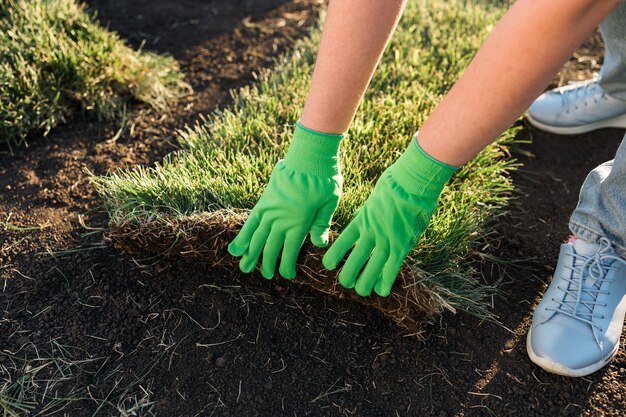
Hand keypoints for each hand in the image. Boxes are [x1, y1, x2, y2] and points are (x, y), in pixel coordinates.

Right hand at [228, 122, 343, 278]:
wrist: (308, 156)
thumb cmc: (324, 179)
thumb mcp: (330, 202)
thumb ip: (322, 224)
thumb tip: (318, 245)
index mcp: (299, 223)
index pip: (290, 252)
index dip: (286, 266)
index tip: (287, 275)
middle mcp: (280, 220)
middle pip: (270, 248)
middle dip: (267, 264)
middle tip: (267, 276)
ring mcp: (269, 211)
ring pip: (256, 238)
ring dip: (251, 255)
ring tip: (245, 268)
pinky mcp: (264, 201)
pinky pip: (250, 222)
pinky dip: (242, 236)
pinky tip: (236, 248)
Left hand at [322, 136, 456, 296]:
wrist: (412, 182)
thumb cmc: (394, 185)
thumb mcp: (373, 198)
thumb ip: (367, 212)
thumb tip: (363, 216)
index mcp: (362, 220)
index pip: (342, 243)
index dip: (334, 256)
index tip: (328, 266)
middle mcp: (371, 233)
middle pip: (353, 261)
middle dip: (348, 275)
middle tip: (346, 283)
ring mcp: (386, 240)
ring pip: (371, 269)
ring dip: (365, 283)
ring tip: (362, 291)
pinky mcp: (402, 245)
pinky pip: (392, 268)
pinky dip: (386, 281)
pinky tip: (382, 291)